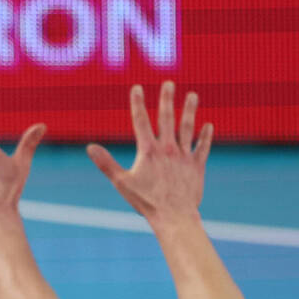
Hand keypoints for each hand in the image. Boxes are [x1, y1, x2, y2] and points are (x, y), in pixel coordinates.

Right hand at [87, 82, 212, 224]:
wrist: (174, 215)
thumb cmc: (146, 202)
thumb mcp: (121, 183)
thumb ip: (106, 164)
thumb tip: (90, 148)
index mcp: (149, 151)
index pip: (141, 121)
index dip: (138, 103)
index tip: (137, 88)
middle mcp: (168, 149)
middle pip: (167, 118)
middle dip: (167, 99)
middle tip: (169, 83)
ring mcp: (184, 156)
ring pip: (188, 128)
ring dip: (190, 110)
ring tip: (193, 95)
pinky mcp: (197, 166)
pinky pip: (203, 147)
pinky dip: (206, 136)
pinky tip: (208, 125)